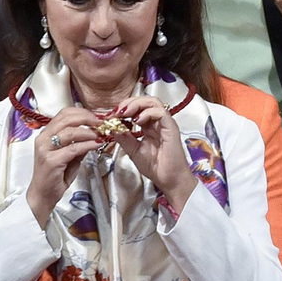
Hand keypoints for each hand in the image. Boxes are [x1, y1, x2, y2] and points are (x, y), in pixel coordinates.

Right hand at [26, 107, 103, 225]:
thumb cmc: (55, 176)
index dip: (82, 112)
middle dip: (87, 118)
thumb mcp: (69, 156)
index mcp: (46, 134)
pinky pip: (73, 148)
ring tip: (100, 135)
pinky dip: (87, 145)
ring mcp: (46, 149)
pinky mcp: (51, 160)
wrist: (43, 195)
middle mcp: (43, 138)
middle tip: (101, 122)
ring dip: (88, 131)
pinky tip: (95, 145)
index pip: (64, 114)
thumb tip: (94, 134)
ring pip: (69, 131)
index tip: (96, 116)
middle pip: (66, 118)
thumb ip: (78, 144)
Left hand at [113, 95, 196, 211]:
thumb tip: (111, 127)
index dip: (124, 108)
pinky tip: (137, 121)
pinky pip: (161, 112)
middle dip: (129, 102)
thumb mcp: (132, 150)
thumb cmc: (155, 167)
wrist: (168, 180)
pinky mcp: (171, 127)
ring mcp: (165, 123)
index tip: (111, 115)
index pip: (137, 108)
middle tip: (117, 111)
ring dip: (137, 104)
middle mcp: (157, 122)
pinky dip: (147, 113)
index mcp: (148, 126)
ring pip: (153, 102)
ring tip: (125, 113)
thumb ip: (123, 138)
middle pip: (145, 100)